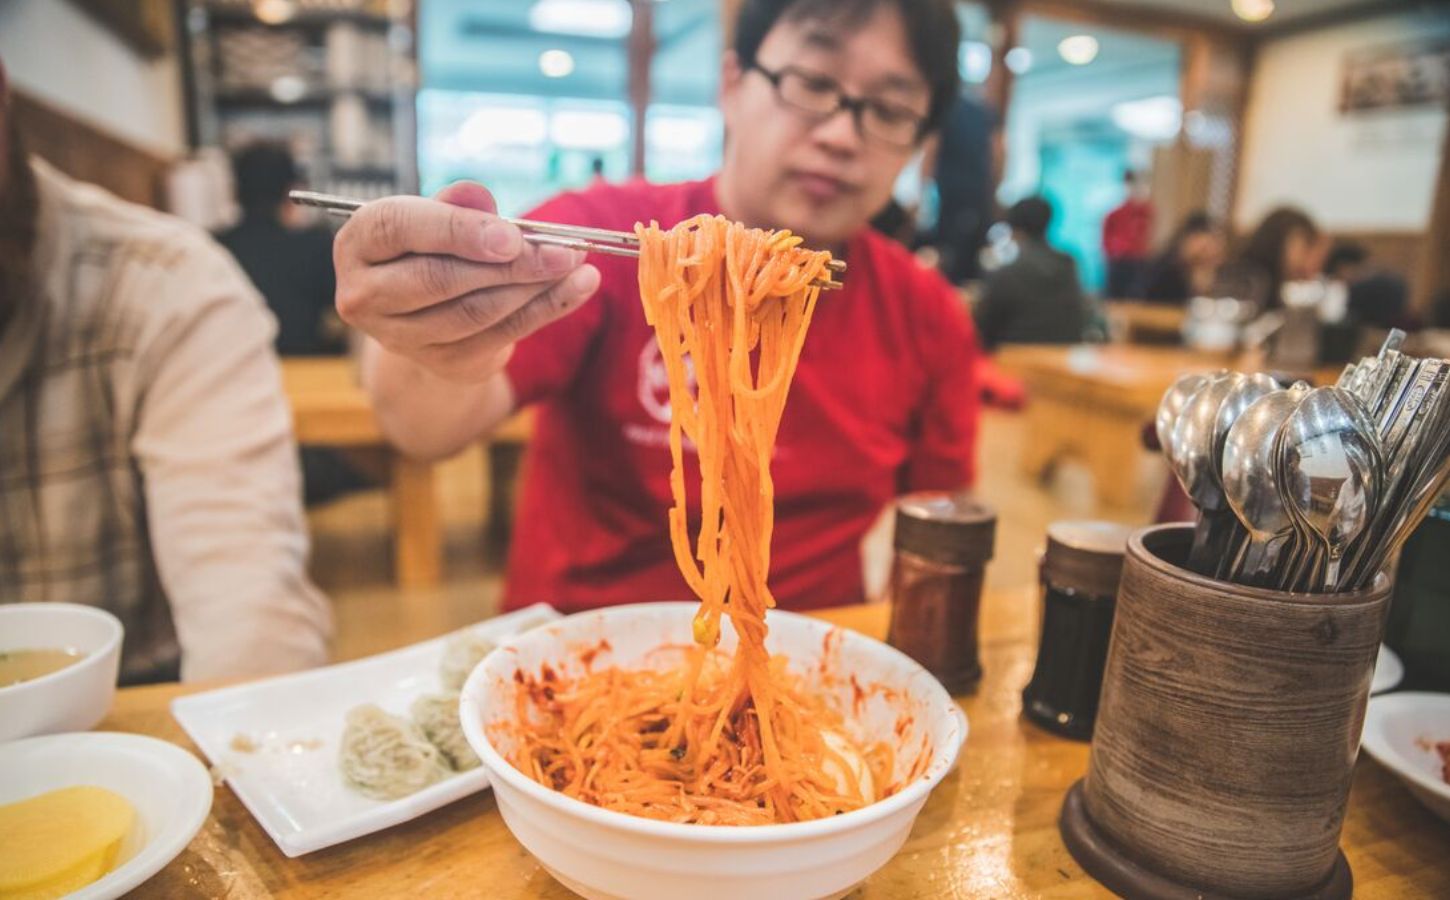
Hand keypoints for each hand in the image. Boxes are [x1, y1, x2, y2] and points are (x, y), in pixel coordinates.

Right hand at [334, 182, 600, 381]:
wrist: (423, 312)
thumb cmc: (431, 247)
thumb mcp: (437, 215)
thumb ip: (457, 205)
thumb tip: (482, 200)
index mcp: (359, 243)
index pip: (402, 228)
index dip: (460, 231)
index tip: (513, 235)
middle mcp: (365, 295)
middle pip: (441, 279)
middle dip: (510, 264)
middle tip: (564, 249)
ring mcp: (399, 337)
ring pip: (475, 313)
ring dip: (534, 288)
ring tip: (577, 264)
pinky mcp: (440, 363)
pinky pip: (500, 336)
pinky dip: (545, 311)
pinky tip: (579, 287)